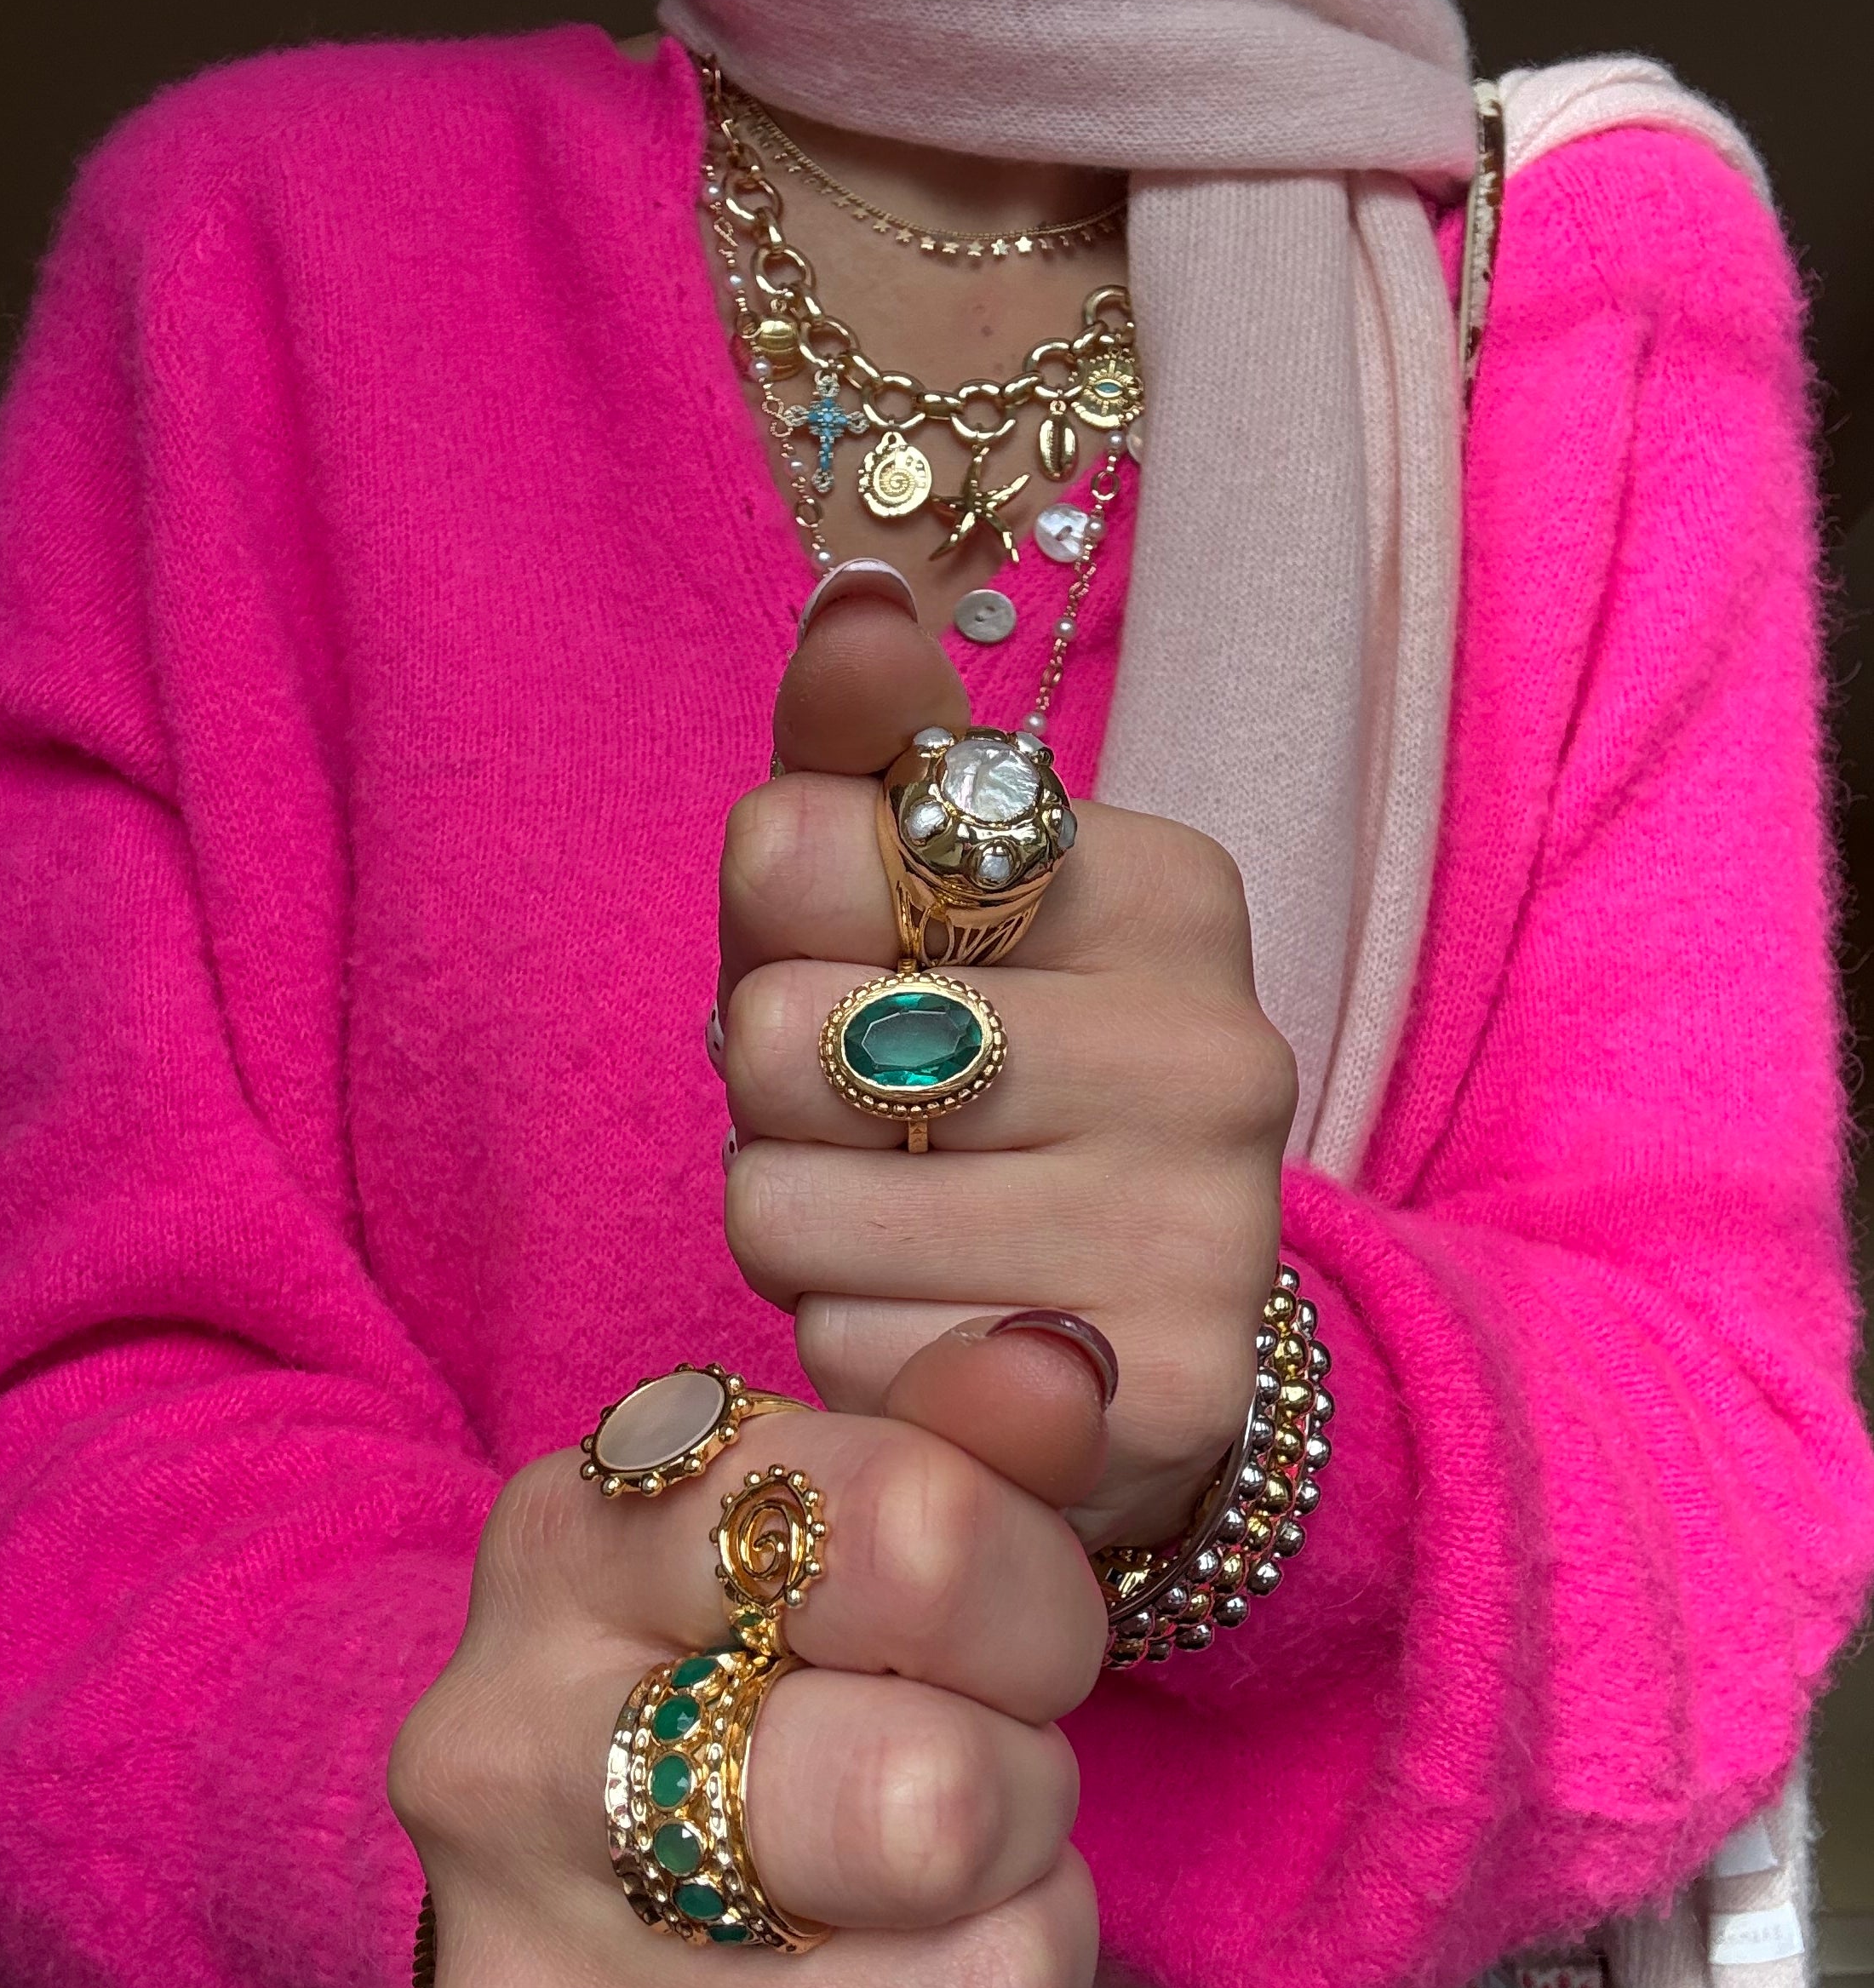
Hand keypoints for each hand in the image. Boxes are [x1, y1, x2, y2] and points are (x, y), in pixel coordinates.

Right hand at [389, 1323, 1107, 1987]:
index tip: (1012, 1619)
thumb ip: (955, 1427)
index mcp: (568, 1541)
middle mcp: (504, 1766)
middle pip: (931, 1804)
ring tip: (949, 1888)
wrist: (551, 1856)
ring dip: (1030, 1930)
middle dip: (1025, 1780)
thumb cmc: (738, 1646)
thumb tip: (1060, 1366)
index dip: (1029, 1588)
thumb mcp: (823, 1498)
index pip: (904, 1536)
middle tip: (981, 1767)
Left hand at [721, 588, 1296, 1548]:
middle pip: (779, 1036)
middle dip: (774, 1093)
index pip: (794, 847)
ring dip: (796, 1228)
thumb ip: (870, 751)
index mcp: (1167, 885)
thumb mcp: (915, 898)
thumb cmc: (993, 1068)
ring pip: (785, 1210)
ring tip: (899, 1225)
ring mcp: (1207, 1233)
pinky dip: (853, 1351)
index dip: (767, 920)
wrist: (1138, 1317)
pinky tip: (941, 1331)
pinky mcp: (1158, 1395)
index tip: (856, 954)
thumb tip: (857, 593)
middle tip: (868, 1117)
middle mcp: (1219, 1047)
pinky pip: (851, 1355)